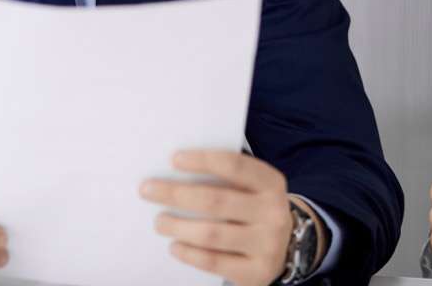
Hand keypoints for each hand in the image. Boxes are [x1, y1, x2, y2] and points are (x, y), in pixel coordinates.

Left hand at [140, 150, 295, 285]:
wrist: (283, 250)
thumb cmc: (254, 210)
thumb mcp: (252, 190)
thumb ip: (226, 180)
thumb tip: (177, 172)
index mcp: (272, 184)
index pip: (235, 166)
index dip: (203, 161)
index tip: (174, 159)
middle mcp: (273, 212)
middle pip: (216, 200)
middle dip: (177, 193)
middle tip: (148, 189)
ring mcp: (267, 244)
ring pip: (212, 233)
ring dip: (178, 226)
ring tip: (159, 221)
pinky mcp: (256, 272)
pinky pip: (214, 262)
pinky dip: (189, 253)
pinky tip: (174, 245)